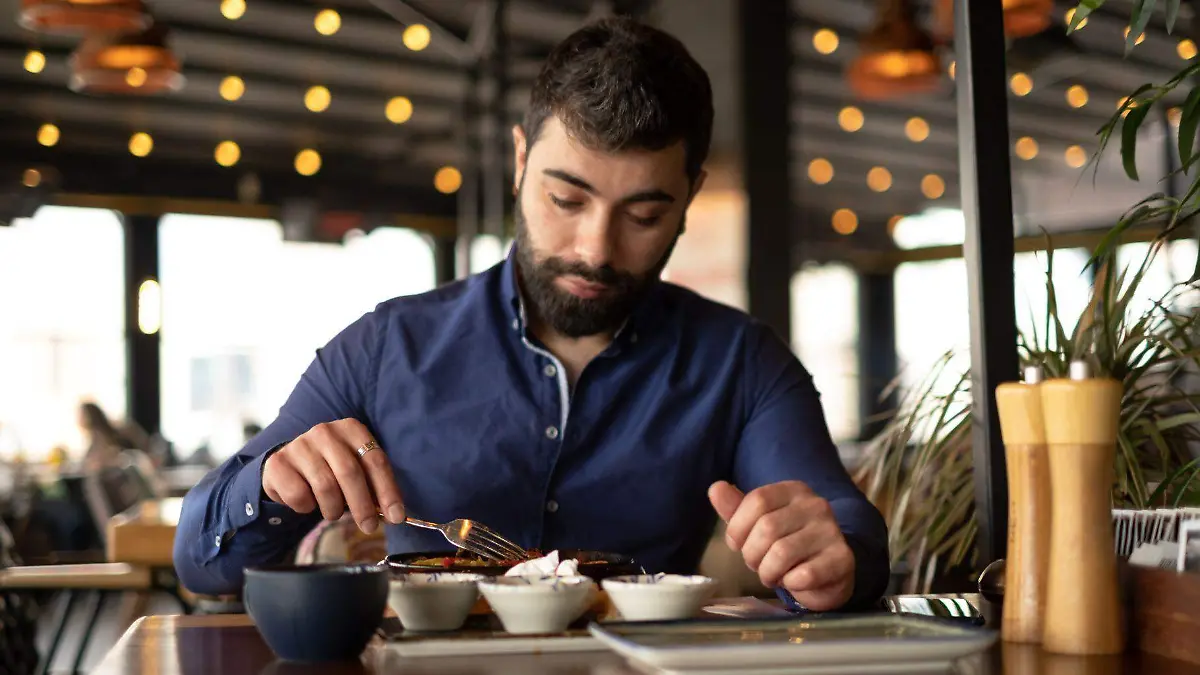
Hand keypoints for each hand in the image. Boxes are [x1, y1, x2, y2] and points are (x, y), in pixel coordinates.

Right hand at [262, 419, 404, 533]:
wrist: (288, 466)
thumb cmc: (330, 470)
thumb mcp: (355, 470)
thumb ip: (373, 486)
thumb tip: (394, 514)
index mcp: (351, 429)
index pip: (375, 461)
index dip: (388, 491)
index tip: (396, 516)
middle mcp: (325, 432)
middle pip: (350, 473)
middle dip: (363, 505)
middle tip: (369, 527)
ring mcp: (299, 445)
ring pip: (325, 487)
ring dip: (333, 509)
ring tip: (333, 512)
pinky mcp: (278, 463)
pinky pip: (298, 495)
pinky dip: (307, 507)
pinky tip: (308, 502)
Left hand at [708, 480, 853, 610]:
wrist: (828, 573)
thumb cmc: (787, 545)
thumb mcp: (757, 524)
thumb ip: (736, 508)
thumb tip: (716, 488)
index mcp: (794, 491)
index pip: (756, 500)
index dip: (738, 528)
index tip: (738, 544)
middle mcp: (816, 505)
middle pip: (767, 528)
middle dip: (752, 555)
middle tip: (758, 565)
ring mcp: (831, 531)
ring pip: (781, 553)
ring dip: (769, 572)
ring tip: (774, 574)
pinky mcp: (842, 559)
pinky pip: (804, 575)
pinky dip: (791, 584)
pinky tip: (795, 581)